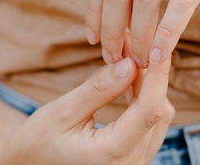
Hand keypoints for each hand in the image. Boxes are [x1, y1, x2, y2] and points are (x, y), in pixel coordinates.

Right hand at [0, 57, 173, 164]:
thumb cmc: (39, 142)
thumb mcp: (63, 112)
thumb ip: (99, 89)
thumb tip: (130, 64)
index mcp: (112, 153)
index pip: (149, 109)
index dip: (158, 76)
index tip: (159, 47)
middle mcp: (131, 163)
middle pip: (156, 110)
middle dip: (150, 75)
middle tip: (133, 47)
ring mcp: (136, 162)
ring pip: (158, 116)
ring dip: (148, 86)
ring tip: (129, 60)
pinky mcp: (135, 155)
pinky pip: (151, 123)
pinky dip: (144, 98)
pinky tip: (131, 81)